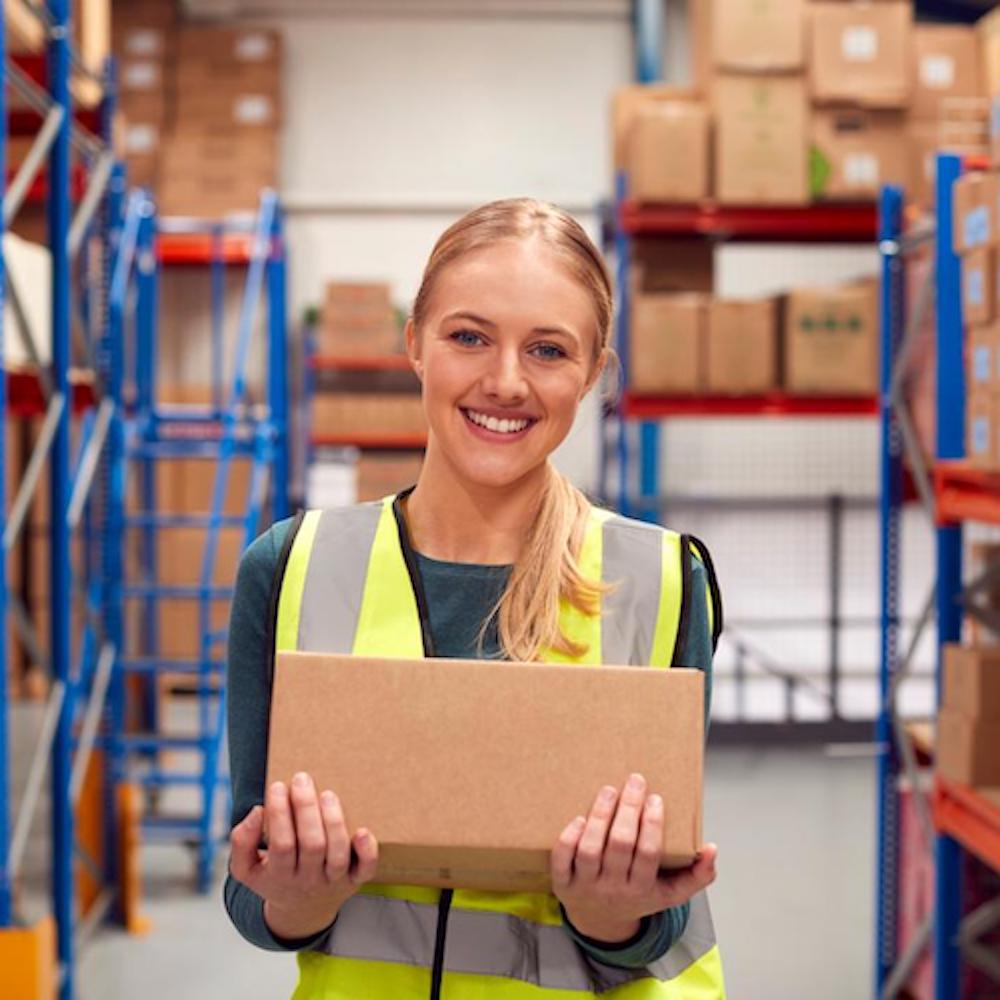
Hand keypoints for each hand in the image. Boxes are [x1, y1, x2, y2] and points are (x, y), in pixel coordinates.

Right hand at [229, 772, 377, 939]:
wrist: (301, 911)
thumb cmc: (273, 876)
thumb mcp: (246, 868)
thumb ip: (242, 841)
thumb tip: (257, 811)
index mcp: (279, 876)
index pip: (281, 844)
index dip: (280, 814)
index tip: (278, 786)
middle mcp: (308, 880)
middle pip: (312, 845)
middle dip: (307, 809)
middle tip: (302, 779)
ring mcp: (333, 881)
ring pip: (337, 853)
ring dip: (334, 821)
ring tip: (327, 794)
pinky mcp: (355, 880)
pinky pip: (366, 870)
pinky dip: (367, 851)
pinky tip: (362, 830)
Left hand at [550, 773, 717, 943]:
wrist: (601, 920)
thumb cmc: (639, 896)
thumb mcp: (672, 893)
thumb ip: (698, 875)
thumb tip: (712, 849)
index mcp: (642, 889)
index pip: (648, 854)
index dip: (652, 825)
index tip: (655, 798)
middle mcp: (614, 888)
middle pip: (620, 846)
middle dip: (629, 810)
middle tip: (635, 781)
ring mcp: (586, 886)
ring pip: (590, 850)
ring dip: (600, 817)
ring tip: (608, 791)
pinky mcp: (563, 883)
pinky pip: (562, 859)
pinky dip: (569, 838)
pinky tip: (579, 818)